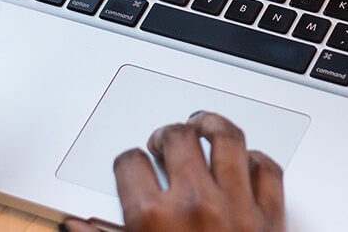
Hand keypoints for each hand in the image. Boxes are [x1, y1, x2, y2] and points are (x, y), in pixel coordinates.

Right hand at [63, 112, 285, 231]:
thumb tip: (76, 227)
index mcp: (154, 219)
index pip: (130, 163)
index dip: (127, 161)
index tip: (131, 166)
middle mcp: (196, 204)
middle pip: (177, 138)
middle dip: (164, 135)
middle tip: (162, 141)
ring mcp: (237, 206)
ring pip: (227, 138)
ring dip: (211, 125)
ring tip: (202, 125)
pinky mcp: (271, 216)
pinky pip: (268, 169)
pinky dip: (256, 159)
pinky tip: (244, 160)